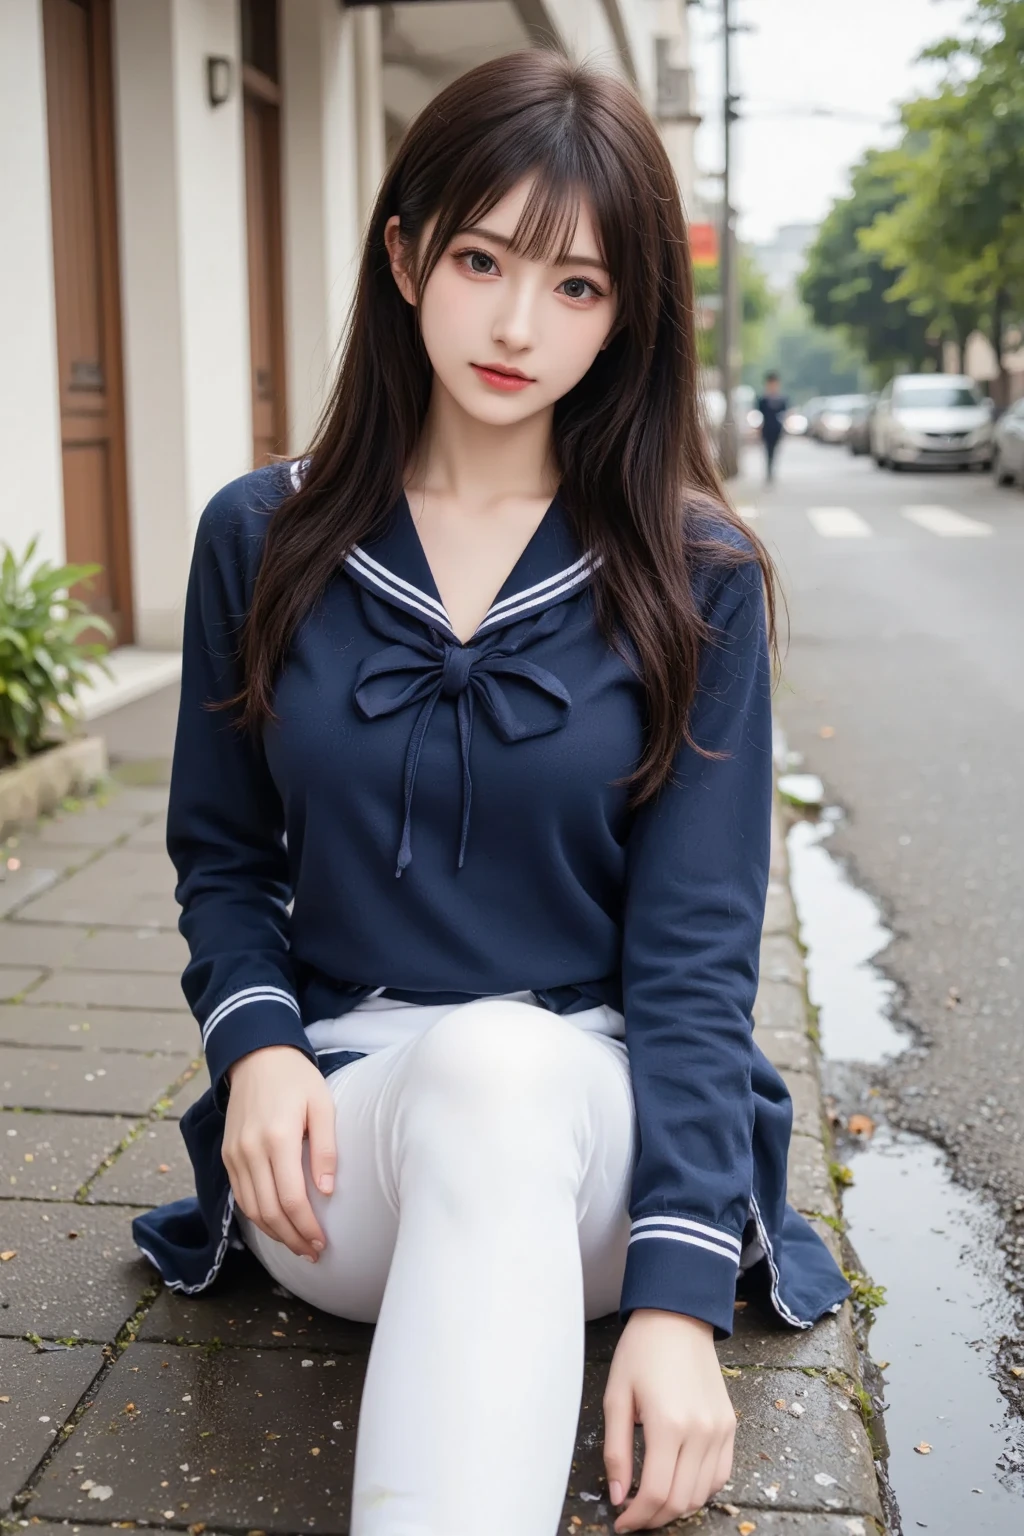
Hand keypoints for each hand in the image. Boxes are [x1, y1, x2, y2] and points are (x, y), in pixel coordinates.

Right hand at [223, 1045, 336, 1261]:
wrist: (256, 1056)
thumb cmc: (297, 1079)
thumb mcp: (322, 1105)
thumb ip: (325, 1149)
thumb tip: (325, 1192)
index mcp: (278, 1137)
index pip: (291, 1199)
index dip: (306, 1227)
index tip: (322, 1243)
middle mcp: (250, 1150)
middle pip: (269, 1211)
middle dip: (292, 1238)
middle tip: (313, 1252)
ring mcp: (234, 1154)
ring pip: (251, 1209)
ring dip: (274, 1233)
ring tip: (297, 1245)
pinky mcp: (227, 1154)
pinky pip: (241, 1196)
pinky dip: (257, 1216)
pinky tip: (276, 1224)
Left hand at [603, 1309, 735, 1531]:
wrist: (677, 1318)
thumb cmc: (641, 1352)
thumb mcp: (616, 1397)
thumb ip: (616, 1451)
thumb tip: (619, 1496)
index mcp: (668, 1424)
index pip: (657, 1493)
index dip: (637, 1517)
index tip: (621, 1522)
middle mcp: (701, 1431)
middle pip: (681, 1500)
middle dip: (654, 1518)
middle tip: (633, 1516)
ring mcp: (720, 1430)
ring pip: (703, 1494)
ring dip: (677, 1507)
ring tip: (653, 1501)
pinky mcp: (730, 1426)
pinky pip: (721, 1475)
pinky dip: (701, 1490)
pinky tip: (680, 1484)